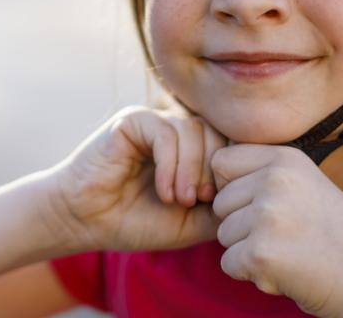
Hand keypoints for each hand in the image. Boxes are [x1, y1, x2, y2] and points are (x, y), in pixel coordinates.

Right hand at [45, 105, 228, 252]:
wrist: (87, 221)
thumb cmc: (136, 222)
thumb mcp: (191, 221)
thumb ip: (221, 207)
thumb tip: (256, 198)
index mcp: (192, 150)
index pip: (230, 144)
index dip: (232, 172)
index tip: (218, 203)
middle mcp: (176, 130)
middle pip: (217, 133)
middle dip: (215, 169)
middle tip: (200, 200)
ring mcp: (154, 122)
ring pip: (194, 130)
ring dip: (192, 169)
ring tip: (179, 199)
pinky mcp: (132, 121)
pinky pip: (166, 132)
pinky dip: (171, 164)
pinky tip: (163, 190)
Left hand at [211, 144, 342, 316]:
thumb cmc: (336, 236)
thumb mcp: (305, 185)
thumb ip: (263, 174)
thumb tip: (211, 169)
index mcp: (285, 159)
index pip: (221, 163)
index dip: (233, 189)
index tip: (263, 206)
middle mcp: (275, 180)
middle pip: (220, 203)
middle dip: (242, 226)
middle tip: (287, 237)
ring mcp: (267, 215)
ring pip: (224, 235)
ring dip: (249, 251)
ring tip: (290, 253)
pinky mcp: (261, 252)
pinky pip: (228, 263)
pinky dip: (251, 274)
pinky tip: (286, 271)